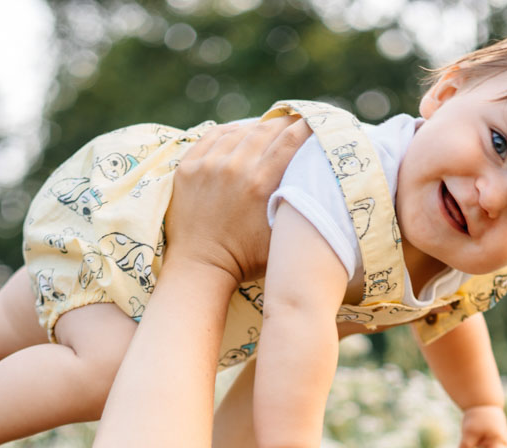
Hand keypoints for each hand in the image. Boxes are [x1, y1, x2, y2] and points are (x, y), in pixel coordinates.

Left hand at [164, 116, 311, 283]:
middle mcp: (234, 168)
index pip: (289, 142)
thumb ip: (297, 209)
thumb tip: (318, 184)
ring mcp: (208, 166)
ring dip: (257, 128)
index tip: (315, 121)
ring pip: (239, 132)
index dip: (305, 127)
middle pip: (265, 131)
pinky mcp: (188, 168)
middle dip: (283, 123)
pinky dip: (229, 131)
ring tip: (268, 128)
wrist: (199, 268)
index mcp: (260, 184)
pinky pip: (212, 136)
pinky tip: (239, 132)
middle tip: (295, 121)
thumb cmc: (245, 260)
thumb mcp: (280, 237)